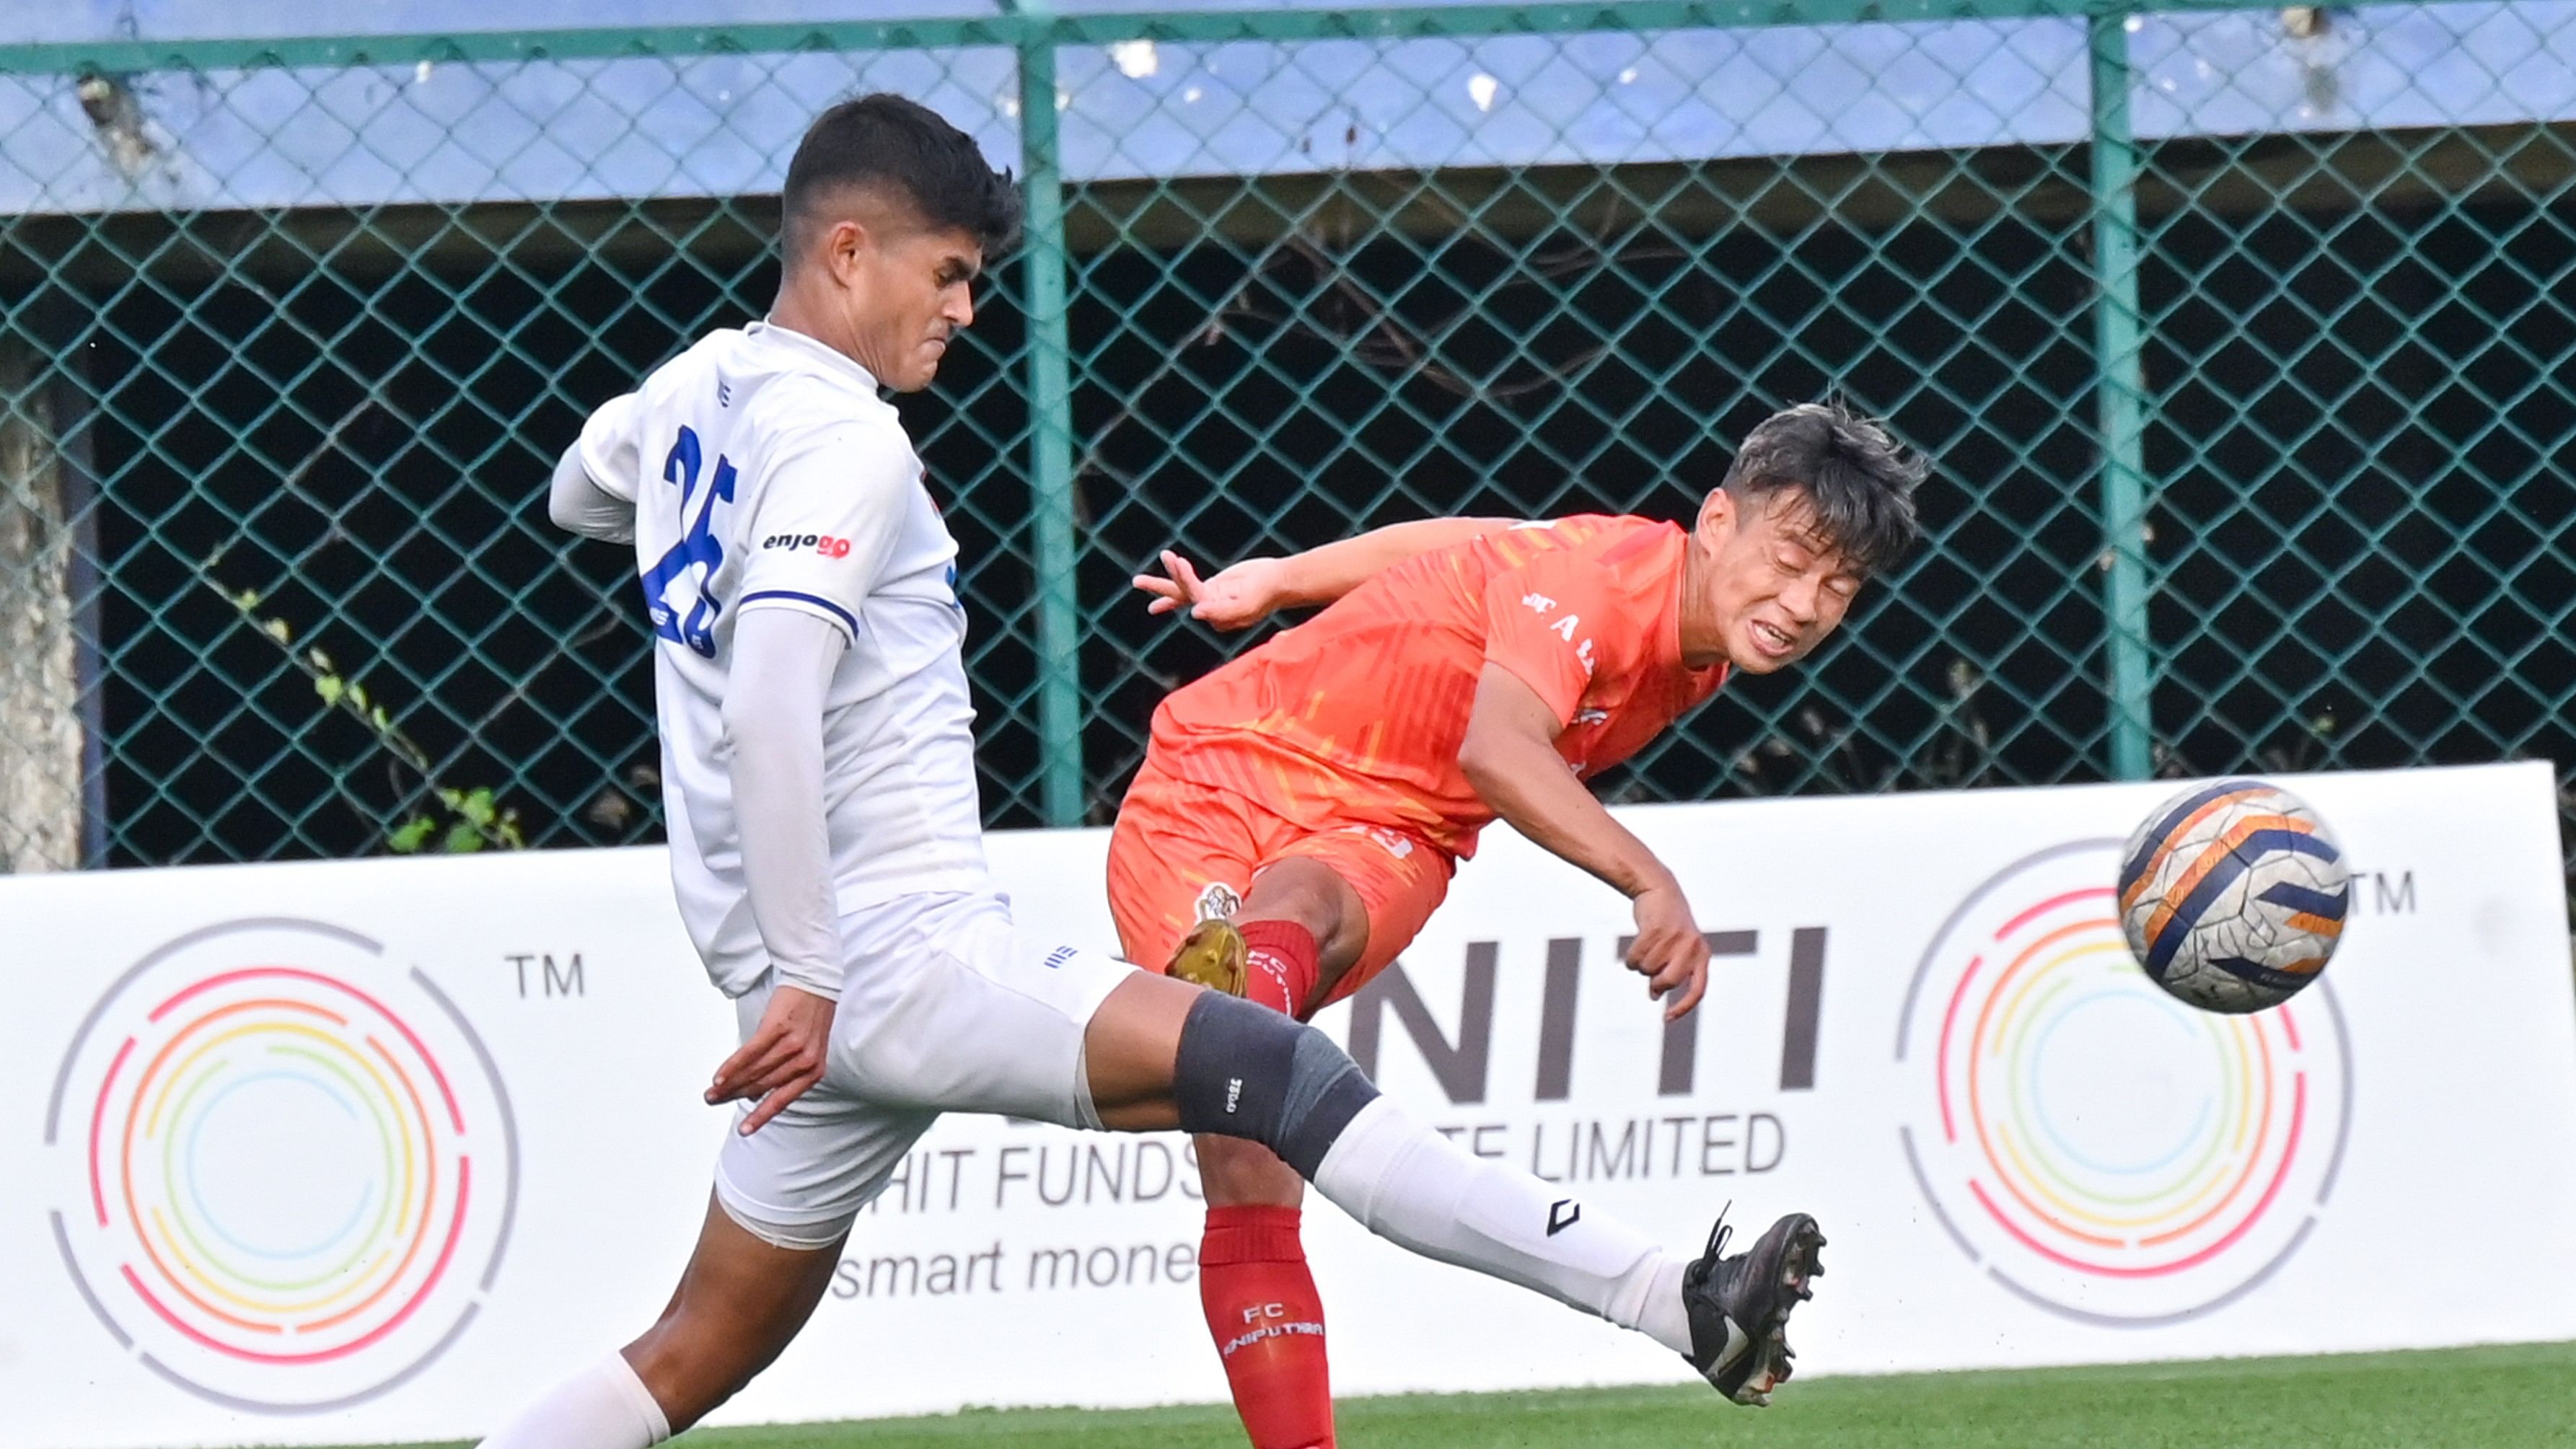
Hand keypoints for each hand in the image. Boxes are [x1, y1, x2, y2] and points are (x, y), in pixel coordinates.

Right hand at [707, 984, 834, 1134]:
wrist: (816, 981)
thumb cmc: (809, 1017)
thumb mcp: (807, 1049)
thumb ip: (786, 1072)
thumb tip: (755, 1094)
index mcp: (814, 1071)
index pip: (783, 1100)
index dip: (761, 1116)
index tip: (744, 1131)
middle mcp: (805, 1061)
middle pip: (763, 1086)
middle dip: (736, 1096)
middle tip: (714, 1102)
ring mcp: (793, 1045)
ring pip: (755, 1072)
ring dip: (729, 1085)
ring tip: (711, 1093)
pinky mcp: (778, 1028)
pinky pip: (750, 1053)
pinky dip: (732, 1067)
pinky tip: (719, 1077)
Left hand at [1132, 550, 1286, 630]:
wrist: (1279, 581)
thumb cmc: (1266, 594)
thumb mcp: (1246, 605)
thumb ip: (1222, 612)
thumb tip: (1195, 613)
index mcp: (1217, 615)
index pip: (1197, 598)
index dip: (1187, 580)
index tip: (1180, 563)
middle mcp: (1209, 608)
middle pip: (1179, 596)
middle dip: (1159, 588)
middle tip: (1137, 581)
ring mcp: (1209, 597)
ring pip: (1182, 587)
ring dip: (1166, 576)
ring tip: (1141, 576)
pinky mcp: (1212, 587)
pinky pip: (1188, 584)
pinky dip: (1177, 577)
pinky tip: (1163, 575)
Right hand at [1627, 881, 1710, 1021]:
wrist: (1659, 889)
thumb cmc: (1668, 925)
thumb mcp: (1677, 950)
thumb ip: (1670, 972)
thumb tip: (1655, 995)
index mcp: (1702, 955)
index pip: (1698, 990)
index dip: (1684, 1007)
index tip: (1667, 1019)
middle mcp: (1693, 948)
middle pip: (1668, 981)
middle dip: (1655, 981)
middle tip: (1651, 972)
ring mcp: (1675, 938)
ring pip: (1648, 969)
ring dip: (1640, 964)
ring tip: (1646, 947)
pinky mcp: (1657, 929)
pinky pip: (1636, 957)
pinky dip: (1631, 956)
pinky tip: (1635, 946)